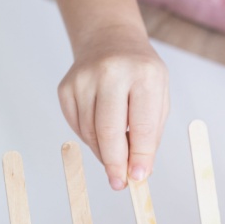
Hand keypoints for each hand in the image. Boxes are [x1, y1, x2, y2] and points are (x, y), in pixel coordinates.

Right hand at [57, 27, 168, 189]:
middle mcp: (111, 72)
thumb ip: (150, 134)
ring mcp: (84, 78)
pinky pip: (77, 126)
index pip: (142, 125)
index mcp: (144, 74)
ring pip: (90, 132)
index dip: (140, 156)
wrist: (109, 40)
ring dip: (103, 152)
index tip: (139, 177)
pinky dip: (90, 138)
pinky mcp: (66, 87)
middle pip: (109, 131)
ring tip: (114, 155)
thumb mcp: (158, 96)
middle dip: (115, 163)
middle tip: (119, 183)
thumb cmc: (139, 73)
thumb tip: (137, 170)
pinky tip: (100, 133)